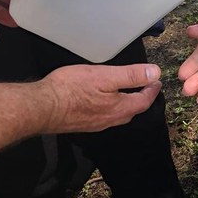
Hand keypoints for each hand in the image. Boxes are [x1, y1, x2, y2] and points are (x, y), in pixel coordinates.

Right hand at [38, 62, 161, 132]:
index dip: (152, 89)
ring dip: (127, 103)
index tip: (157, 81)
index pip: (144, 101)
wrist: (41, 107)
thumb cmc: (72, 89)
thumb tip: (155, 73)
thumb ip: (131, 75)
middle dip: (142, 98)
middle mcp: (110, 120)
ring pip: (119, 114)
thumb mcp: (105, 76)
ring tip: (128, 92)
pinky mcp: (83, 124)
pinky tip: (104, 100)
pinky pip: (104, 116)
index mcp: (120, 109)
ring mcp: (96, 125)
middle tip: (145, 85)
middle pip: (133, 110)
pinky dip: (112, 107)